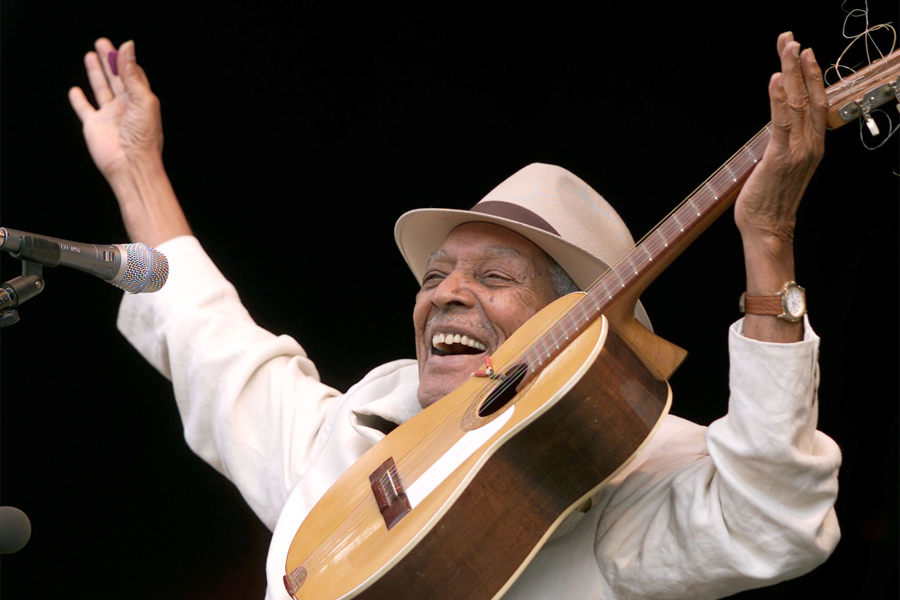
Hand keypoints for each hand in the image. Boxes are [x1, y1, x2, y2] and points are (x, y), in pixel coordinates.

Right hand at [68, 39, 162, 179]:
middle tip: (101, 43)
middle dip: (109, 61)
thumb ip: (132, 73)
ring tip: (90, 56)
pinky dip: (79, 100)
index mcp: (141, 100)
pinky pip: (84, 109)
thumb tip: (127, 46)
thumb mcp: (143, 99)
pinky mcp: (94, 125)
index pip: (133, 75)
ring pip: (101, 89)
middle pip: (116, 78)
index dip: (126, 60)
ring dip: (96, 73)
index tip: (120, 46)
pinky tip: (75, 91)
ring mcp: (109, 115)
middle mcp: (125, 106)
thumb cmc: (143, 136)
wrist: (131, 164)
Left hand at [734, 32, 825, 254]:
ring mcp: (797, 150)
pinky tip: (776, 79)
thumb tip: (775, 126)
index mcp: (812, 145)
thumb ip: (783, 143)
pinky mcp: (780, 157)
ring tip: (786, 48)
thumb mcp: (781, 165)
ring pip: (797, 103)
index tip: (804, 51)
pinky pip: (780, 123)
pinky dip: (779, 99)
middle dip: (800, 65)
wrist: (769, 228)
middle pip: (809, 95)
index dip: (811, 75)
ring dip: (791, 73)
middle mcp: (810, 144)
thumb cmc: (770, 200)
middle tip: (791, 39)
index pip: (816, 102)